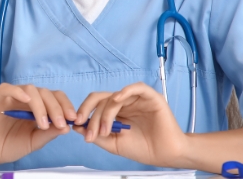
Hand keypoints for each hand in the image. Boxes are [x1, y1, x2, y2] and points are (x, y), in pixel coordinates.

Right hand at [0, 83, 75, 166]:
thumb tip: (67, 126)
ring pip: (31, 90)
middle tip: (60, 123)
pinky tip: (26, 101)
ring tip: (43, 124)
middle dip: (56, 108)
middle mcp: (27, 98)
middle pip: (46, 93)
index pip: (55, 98)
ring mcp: (12, 96)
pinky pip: (8, 88)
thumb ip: (49, 133)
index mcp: (37, 106)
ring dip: (41, 106)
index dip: (66, 106)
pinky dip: (18, 92)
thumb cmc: (10, 145)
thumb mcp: (35, 141)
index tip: (73, 119)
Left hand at [73, 82, 187, 167]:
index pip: (95, 104)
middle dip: (90, 113)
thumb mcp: (113, 143)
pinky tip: (117, 99)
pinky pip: (137, 87)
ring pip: (114, 97)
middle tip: (87, 129)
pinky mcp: (151, 97)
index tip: (77, 126)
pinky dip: (125, 90)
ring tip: (105, 131)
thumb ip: (97, 134)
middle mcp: (125, 102)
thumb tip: (78, 126)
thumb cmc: (144, 148)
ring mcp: (137, 99)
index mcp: (116, 111)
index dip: (84, 112)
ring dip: (105, 114)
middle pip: (101, 99)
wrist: (165, 155)